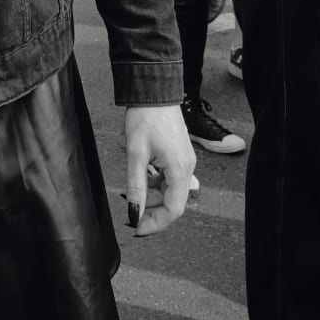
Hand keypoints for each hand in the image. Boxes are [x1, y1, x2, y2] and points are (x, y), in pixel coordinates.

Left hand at [124, 104, 195, 236]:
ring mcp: (185, 161)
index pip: (173, 209)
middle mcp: (187, 167)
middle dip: (152, 211)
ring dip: (153, 196)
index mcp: (180, 169)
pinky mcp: (179, 154)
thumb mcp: (136, 155)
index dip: (156, 223)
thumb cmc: (146, 118)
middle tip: (132, 212)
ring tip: (133, 192)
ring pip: (171, 191)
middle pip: (173, 202)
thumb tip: (134, 212)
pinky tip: (143, 176)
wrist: (154, 91)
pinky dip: (156, 183)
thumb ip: (136, 187)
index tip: (138, 228)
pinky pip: (170, 178)